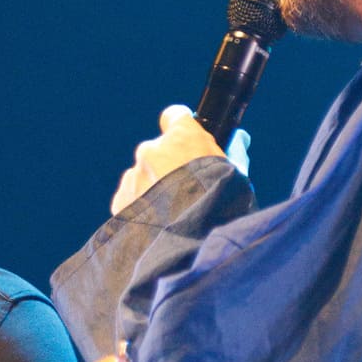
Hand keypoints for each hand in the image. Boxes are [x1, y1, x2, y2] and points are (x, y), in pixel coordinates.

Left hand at [110, 104, 250, 214]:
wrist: (191, 244)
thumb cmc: (220, 207)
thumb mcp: (235, 176)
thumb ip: (234, 153)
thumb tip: (240, 139)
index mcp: (181, 136)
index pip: (174, 116)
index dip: (180, 130)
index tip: (185, 145)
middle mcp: (153, 149)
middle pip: (157, 151)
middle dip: (167, 167)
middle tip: (183, 193)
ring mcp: (134, 174)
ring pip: (142, 176)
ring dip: (152, 189)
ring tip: (170, 215)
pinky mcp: (120, 200)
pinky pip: (129, 198)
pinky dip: (139, 208)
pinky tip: (156, 224)